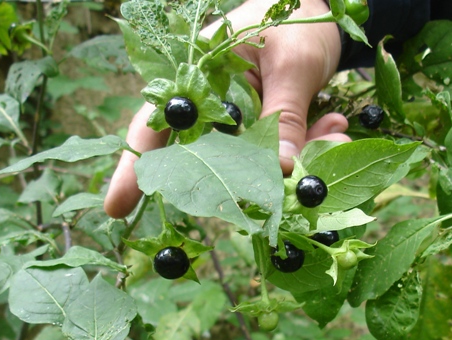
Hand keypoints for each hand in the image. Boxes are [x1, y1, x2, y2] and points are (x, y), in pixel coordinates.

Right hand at [104, 0, 350, 218]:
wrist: (317, 10)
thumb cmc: (295, 21)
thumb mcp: (293, 64)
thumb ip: (285, 116)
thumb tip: (282, 170)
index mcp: (196, 81)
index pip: (157, 127)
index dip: (134, 168)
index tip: (115, 207)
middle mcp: (210, 109)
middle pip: (203, 161)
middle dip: (238, 184)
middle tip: (263, 203)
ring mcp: (238, 126)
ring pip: (252, 166)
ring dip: (293, 164)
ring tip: (333, 132)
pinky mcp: (264, 135)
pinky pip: (282, 158)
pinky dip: (312, 150)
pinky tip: (336, 125)